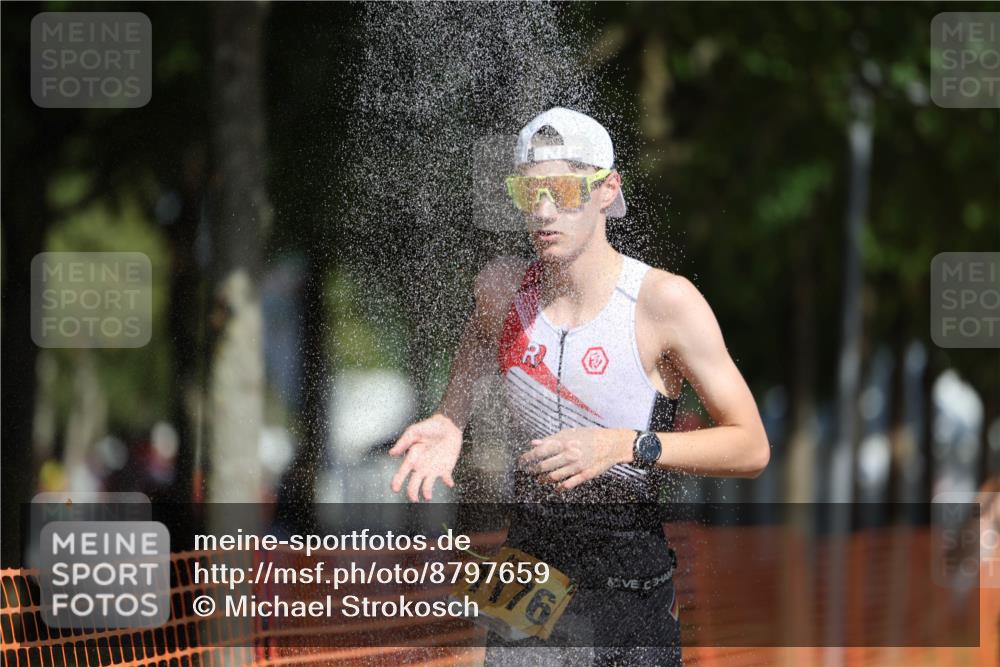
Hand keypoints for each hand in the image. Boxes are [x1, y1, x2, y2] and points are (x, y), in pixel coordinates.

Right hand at [389, 414, 461, 501]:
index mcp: (412, 458)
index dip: (398, 481)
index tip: (394, 488)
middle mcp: (421, 466)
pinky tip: (449, 483)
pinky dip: (448, 481)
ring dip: (427, 491)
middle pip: (414, 483)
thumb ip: (403, 442)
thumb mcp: (414, 432)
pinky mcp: (446, 469)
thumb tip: (391, 454)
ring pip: (428, 485)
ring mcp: (433, 469)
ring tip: (428, 496)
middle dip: (412, 492)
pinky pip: (446, 478)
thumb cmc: (428, 427)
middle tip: (413, 498)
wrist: (447, 426)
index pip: (403, 472)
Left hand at [518, 427, 632, 490]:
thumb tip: (534, 443)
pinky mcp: (585, 475)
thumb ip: (551, 438)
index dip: (528, 457)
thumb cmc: (590, 436)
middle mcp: (569, 454)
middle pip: (544, 466)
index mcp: (564, 442)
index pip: (540, 451)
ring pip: (554, 477)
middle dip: (533, 470)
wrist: (612, 444)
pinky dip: (560, 488)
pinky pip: (568, 484)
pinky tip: (556, 488)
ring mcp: (577, 466)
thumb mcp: (570, 433)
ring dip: (544, 480)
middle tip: (529, 471)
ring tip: (540, 480)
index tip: (521, 461)